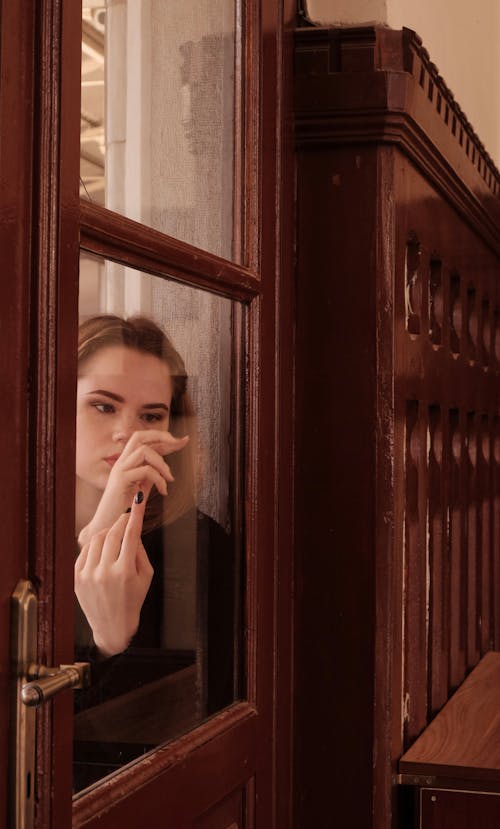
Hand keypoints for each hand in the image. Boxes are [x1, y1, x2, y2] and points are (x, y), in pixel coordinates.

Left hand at [75, 491, 153, 656]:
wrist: (112, 626)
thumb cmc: (133, 600)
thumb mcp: (146, 577)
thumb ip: (140, 551)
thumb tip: (132, 530)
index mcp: (125, 572)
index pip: (131, 535)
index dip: (135, 514)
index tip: (139, 500)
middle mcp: (105, 572)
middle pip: (113, 534)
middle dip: (121, 521)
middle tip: (127, 516)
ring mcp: (88, 575)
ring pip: (97, 540)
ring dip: (108, 532)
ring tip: (115, 534)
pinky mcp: (77, 578)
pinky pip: (85, 551)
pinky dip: (95, 545)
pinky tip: (103, 547)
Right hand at [78, 429, 188, 546]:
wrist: (107, 525)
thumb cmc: (124, 509)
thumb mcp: (142, 487)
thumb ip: (151, 476)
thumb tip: (165, 469)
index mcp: (126, 462)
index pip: (145, 442)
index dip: (164, 439)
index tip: (183, 440)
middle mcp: (121, 462)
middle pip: (139, 436)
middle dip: (161, 436)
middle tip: (179, 442)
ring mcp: (120, 470)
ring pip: (144, 451)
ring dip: (162, 463)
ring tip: (170, 479)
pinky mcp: (121, 480)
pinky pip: (145, 471)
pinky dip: (159, 479)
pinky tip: (163, 491)